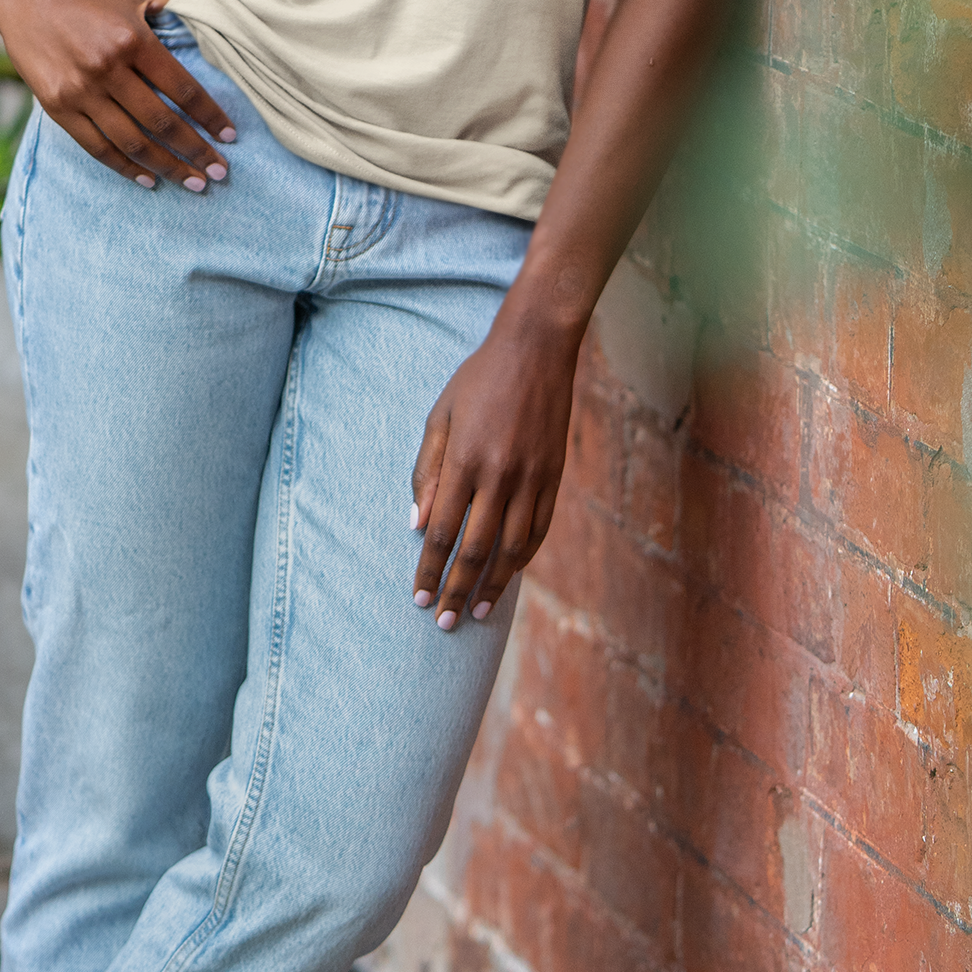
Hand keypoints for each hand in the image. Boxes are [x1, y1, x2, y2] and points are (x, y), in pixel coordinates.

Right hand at [0, 0, 235, 189]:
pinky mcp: (58, 106)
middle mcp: (107, 69)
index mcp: (133, 40)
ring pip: (132, 142)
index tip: (229, 136)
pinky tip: (148, 179)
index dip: (209, 117)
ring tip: (193, 183)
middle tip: (220, 173)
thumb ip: (168, 4)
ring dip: (167, 167)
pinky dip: (124, 167)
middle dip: (196, 152)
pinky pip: (96, 146)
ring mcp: (80, 91)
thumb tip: (192, 30)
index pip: (182, 89)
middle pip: (161, 122)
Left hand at [410, 309, 579, 630]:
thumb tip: (417, 524)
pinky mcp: (554, 477)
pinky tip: (509, 576)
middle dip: (457, 591)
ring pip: (511, 548)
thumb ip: (426, 470)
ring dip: (493, 585)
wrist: (536, 350)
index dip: (429, 570)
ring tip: (478, 612)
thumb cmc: (477, 380)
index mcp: (464, 460)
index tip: (419, 597)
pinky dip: (523, 558)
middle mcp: (499, 475)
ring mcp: (531, 478)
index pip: (442, 531)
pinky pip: (538, 530)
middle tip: (444, 622)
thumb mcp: (439, 417)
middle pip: (475, 550)